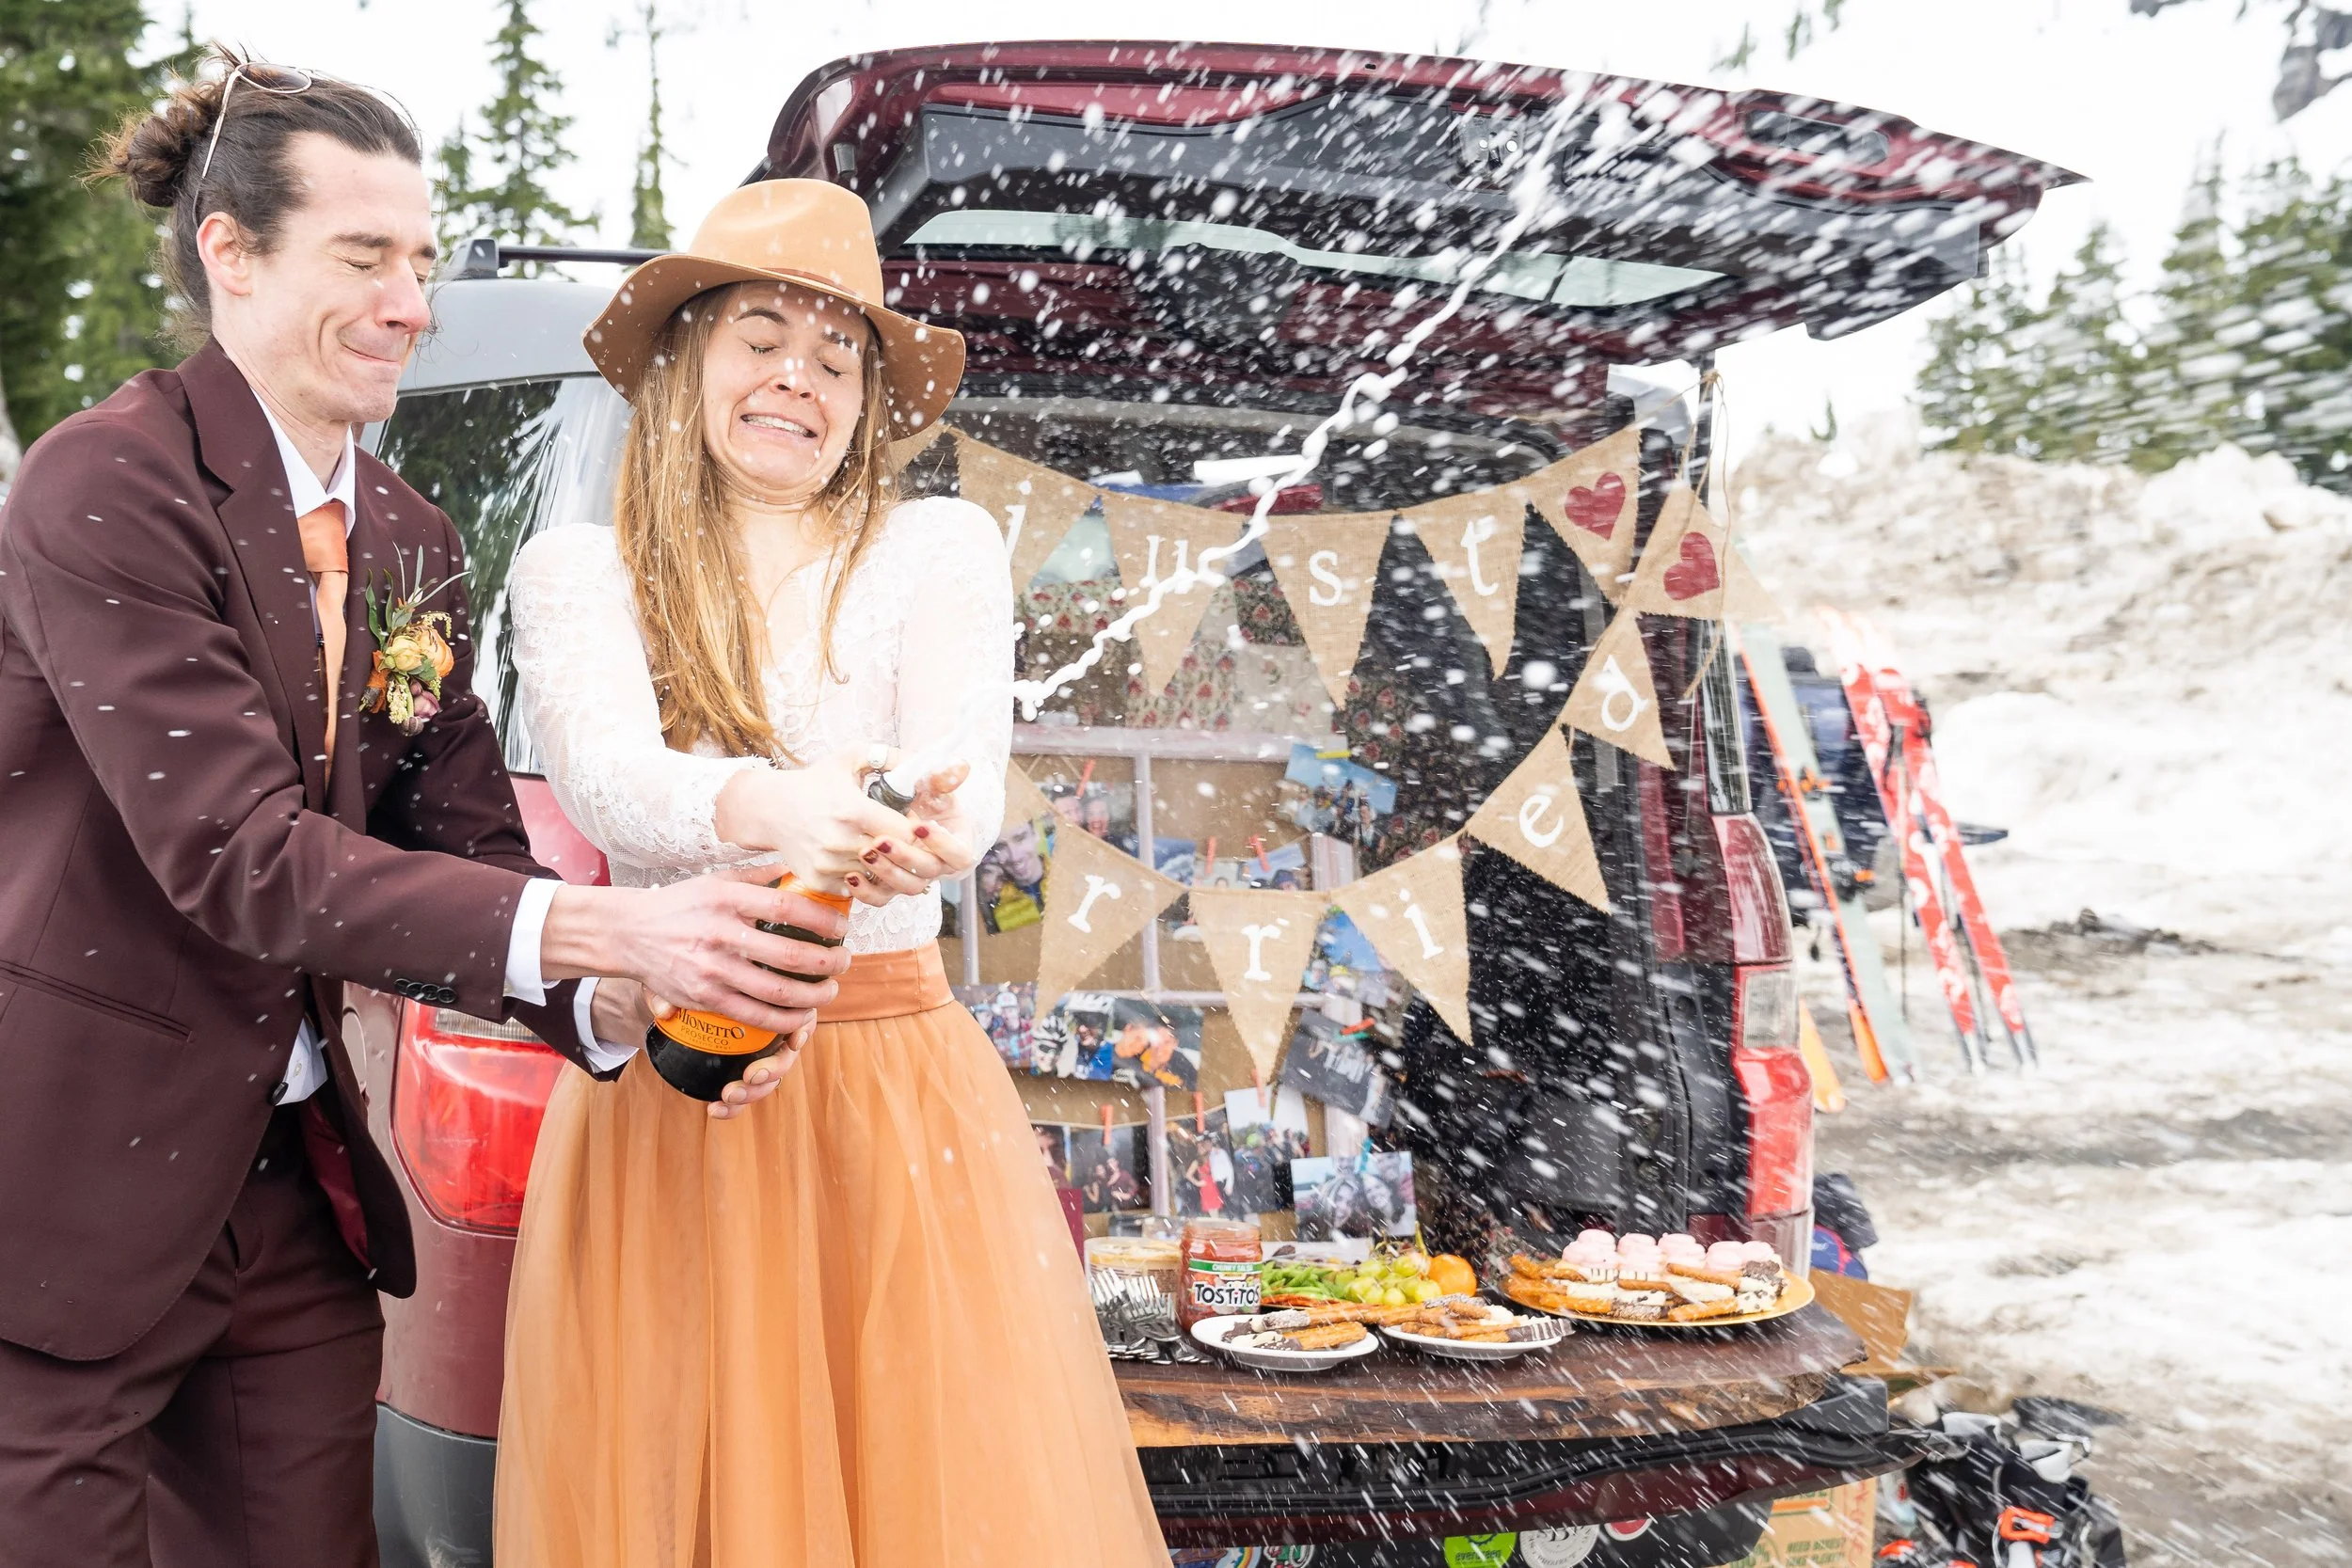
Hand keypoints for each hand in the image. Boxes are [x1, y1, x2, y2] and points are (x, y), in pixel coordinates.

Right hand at [542, 865, 851, 1038]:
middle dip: (829, 962)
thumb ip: (759, 876)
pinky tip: (803, 1015)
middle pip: (791, 955)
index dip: (824, 920)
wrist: (629, 933)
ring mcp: (712, 969)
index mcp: (728, 899)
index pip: (789, 908)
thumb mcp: (717, 880)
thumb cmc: (680, 905)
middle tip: (844, 961)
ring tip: (830, 989)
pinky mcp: (704, 997)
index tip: (842, 927)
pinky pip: (754, 1016)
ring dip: (814, 995)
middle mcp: (721, 934)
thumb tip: (799, 869)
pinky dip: (785, 1019)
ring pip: (778, 992)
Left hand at [594, 977, 809, 1119]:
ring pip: (770, 1079)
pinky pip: (745, 1093)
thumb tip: (664, 1010)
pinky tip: (714, 1110)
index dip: (801, 1030)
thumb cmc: (683, 982)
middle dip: (774, 1069)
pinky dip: (734, 1108)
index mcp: (768, 999)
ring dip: (755, 1092)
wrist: (671, 1000)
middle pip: (787, 1053)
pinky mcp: (741, 1072)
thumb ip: (666, 991)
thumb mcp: (674, 981)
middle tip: (752, 1075)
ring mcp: (757, 1053)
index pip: (798, 1013)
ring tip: (729, 1095)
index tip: (792, 1041)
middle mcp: (768, 1028)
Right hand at [715, 746, 915, 888]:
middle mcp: (839, 841)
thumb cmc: (815, 782)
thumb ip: (887, 756)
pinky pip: (856, 890)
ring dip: (884, 867)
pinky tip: (861, 862)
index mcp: (853, 810)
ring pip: (876, 876)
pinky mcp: (818, 882)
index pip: (906, 834)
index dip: (917, 832)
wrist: (771, 808)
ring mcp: (827, 865)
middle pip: (893, 858)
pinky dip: (863, 880)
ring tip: (881, 851)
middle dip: (903, 851)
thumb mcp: (849, 758)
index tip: (914, 825)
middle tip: (903, 842)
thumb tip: (919, 761)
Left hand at [847, 761, 977, 906]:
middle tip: (881, 841)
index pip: (959, 854)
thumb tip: (960, 767)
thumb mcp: (929, 783)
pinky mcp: (891, 886)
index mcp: (956, 843)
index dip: (941, 843)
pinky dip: (866, 892)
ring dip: (886, 873)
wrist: (896, 805)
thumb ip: (941, 778)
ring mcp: (914, 877)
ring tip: (865, 853)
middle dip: (905, 857)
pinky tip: (850, 876)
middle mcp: (938, 865)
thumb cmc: (919, 793)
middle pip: (929, 872)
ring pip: (907, 888)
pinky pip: (881, 898)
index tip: (918, 825)